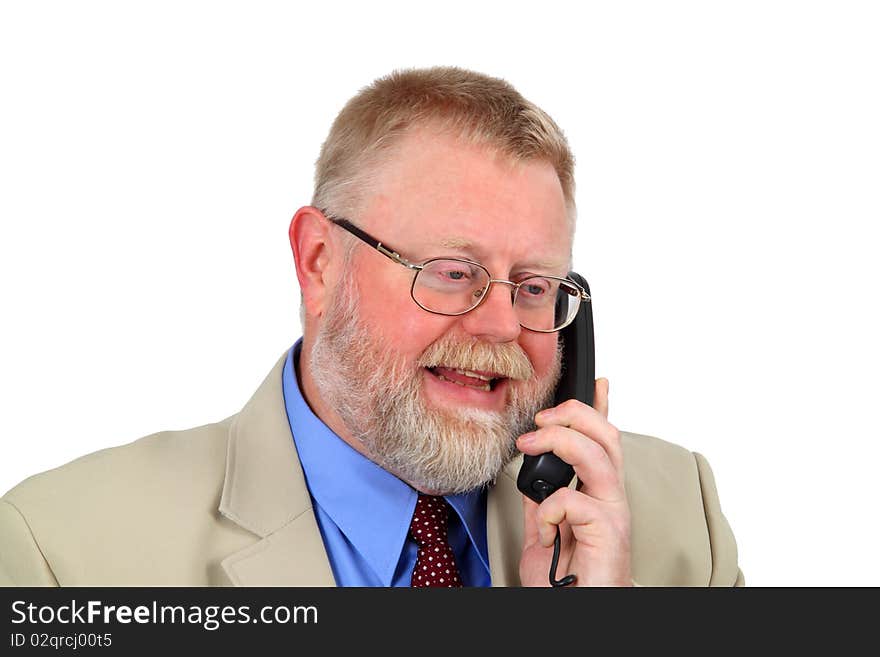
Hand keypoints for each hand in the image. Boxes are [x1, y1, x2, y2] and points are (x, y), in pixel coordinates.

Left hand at [517, 378, 631, 585]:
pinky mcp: (609, 533)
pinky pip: (573, 499)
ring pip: (597, 455)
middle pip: (606, 436)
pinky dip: (547, 510)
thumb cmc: (567, 581)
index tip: (597, 383)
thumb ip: (541, 500)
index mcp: (597, 493)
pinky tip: (543, 531)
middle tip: (540, 421)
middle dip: (573, 414)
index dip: (601, 409)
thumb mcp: (543, 532)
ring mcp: (613, 514)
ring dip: (559, 442)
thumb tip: (529, 475)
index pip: (603, 441)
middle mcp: (611, 499)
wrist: (576, 613)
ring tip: (530, 448)